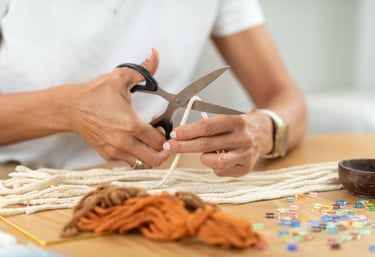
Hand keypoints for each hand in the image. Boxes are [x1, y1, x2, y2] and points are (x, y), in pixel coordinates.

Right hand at [65, 49, 169, 168]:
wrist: (70, 108)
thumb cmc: (94, 94)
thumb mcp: (120, 77)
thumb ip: (143, 68)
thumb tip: (154, 54)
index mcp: (130, 125)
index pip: (160, 141)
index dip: (167, 133)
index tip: (162, 124)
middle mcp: (123, 142)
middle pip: (155, 159)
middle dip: (164, 150)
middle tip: (162, 138)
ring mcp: (115, 151)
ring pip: (143, 164)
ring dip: (150, 153)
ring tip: (148, 139)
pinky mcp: (107, 155)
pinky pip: (130, 162)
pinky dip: (137, 154)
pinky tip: (134, 139)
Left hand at [162, 111, 272, 176]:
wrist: (264, 134)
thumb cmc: (238, 126)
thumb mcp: (227, 119)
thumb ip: (206, 126)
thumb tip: (178, 135)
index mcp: (237, 121)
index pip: (207, 126)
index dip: (188, 131)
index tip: (174, 134)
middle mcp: (243, 139)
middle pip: (206, 144)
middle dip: (184, 146)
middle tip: (170, 146)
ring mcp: (245, 155)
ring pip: (213, 161)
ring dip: (203, 157)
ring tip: (207, 153)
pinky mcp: (245, 169)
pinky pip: (220, 171)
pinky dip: (214, 165)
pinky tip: (221, 158)